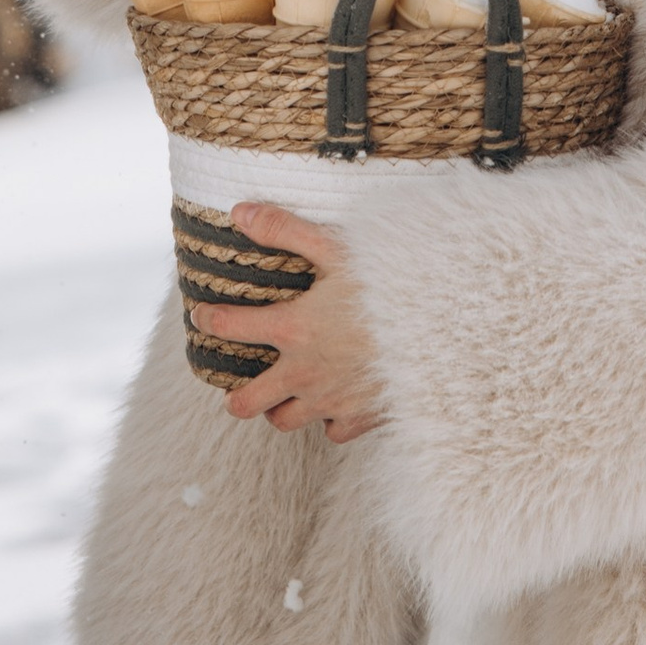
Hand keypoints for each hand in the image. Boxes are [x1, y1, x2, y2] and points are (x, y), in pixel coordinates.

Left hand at [193, 207, 384, 442]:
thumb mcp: (337, 247)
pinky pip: (331, 432)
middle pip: (246, 403)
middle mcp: (304, 373)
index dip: (208, 321)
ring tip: (284, 393)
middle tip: (238, 381)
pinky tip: (334, 402)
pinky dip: (328, 420)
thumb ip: (285, 230)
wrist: (444, 329)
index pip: (230, 328)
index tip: (201, 317)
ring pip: (284, 421)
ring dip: (279, 408)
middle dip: (235, 394)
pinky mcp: (361, 419)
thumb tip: (239, 212)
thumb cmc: (392, 285)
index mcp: (293, 329)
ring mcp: (331, 402)